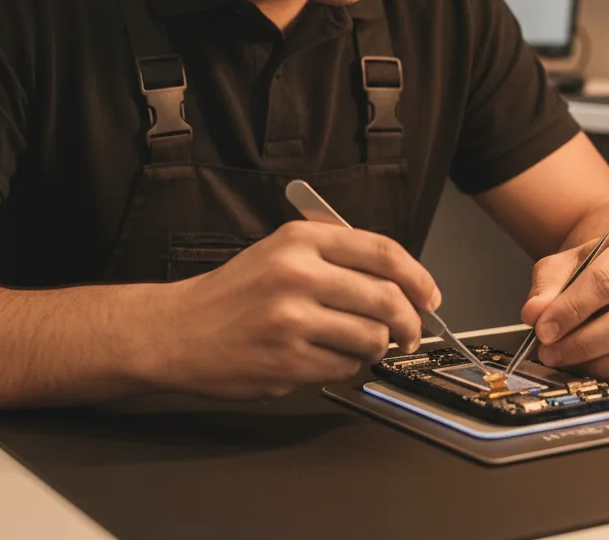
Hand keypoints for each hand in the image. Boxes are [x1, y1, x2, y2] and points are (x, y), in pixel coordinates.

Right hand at [164, 221, 440, 398]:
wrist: (178, 330)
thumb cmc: (235, 292)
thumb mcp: (282, 251)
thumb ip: (337, 258)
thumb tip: (401, 281)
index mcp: (301, 240)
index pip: (383, 251)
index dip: (418, 276)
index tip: (430, 296)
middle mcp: (298, 274)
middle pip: (387, 298)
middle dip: (410, 322)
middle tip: (411, 332)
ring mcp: (292, 319)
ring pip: (372, 337)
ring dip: (378, 347)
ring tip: (363, 345)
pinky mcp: (287, 360)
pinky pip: (344, 367)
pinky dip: (347, 366)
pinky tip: (326, 357)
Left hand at [520, 232, 608, 394]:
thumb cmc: (595, 270)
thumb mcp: (565, 265)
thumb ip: (547, 286)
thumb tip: (535, 314)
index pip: (606, 281)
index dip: (571, 310)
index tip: (543, 330)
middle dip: (583, 344)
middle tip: (551, 353)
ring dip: (600, 366)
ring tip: (569, 363)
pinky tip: (595, 373)